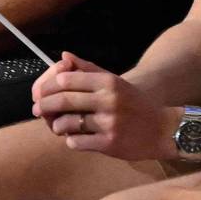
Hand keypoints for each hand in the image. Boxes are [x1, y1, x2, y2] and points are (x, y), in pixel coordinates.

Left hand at [31, 53, 176, 159]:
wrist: (163, 130)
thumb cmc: (134, 104)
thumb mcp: (115, 82)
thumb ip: (89, 69)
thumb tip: (64, 56)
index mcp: (109, 82)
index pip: (65, 80)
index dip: (47, 87)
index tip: (40, 93)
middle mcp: (109, 100)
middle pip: (61, 101)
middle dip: (43, 106)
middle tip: (37, 110)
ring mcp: (109, 123)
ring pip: (65, 124)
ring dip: (57, 126)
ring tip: (59, 126)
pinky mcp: (108, 143)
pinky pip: (75, 142)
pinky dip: (71, 140)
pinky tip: (77, 137)